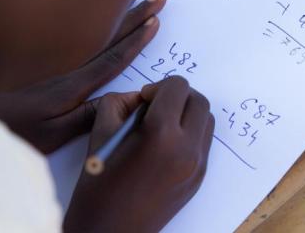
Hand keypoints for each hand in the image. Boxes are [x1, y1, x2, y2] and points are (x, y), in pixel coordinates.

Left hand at [0, 0, 166, 153]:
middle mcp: (74, 66)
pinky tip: (108, 18)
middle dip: (138, 15)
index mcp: (76, 82)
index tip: (155, 21)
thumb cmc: (19, 129)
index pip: (115, 56)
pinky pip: (88, 37)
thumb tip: (125, 101)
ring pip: (101, 32)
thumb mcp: (55, 133)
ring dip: (124, 14)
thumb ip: (89, 116)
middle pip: (113, 35)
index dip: (137, 39)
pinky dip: (103, 22)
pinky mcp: (58, 65)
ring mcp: (65, 62)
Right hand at [63, 77, 214, 232]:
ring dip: (188, 113)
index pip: (178, 86)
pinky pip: (204, 142)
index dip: (159, 86)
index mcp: (161, 134)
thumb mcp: (100, 131)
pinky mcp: (200, 178)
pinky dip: (191, 133)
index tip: (144, 99)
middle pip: (198, 100)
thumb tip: (142, 96)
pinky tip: (168, 144)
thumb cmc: (98, 184)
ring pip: (206, 120)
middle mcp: (187, 149)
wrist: (108, 232)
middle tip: (155, 107)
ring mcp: (197, 165)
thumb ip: (121, 101)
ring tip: (163, 125)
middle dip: (177, 96)